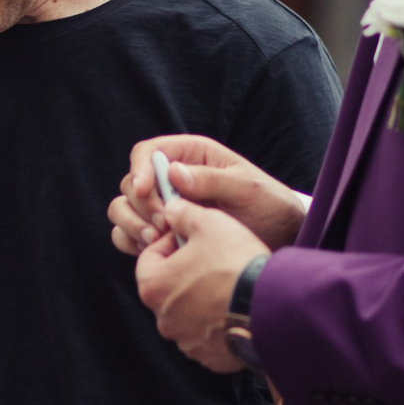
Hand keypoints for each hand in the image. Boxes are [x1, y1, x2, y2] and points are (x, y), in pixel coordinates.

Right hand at [109, 135, 307, 255]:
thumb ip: (212, 180)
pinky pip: (129, 235)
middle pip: (131, 183)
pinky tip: (151, 251)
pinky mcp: (161, 234)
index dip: (140, 169)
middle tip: (161, 226)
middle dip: (139, 205)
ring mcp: (163, 207)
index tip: (145, 189)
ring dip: (131, 224)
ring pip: (123, 208)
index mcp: (191, 156)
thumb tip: (173, 173)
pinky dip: (131, 243)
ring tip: (156, 241)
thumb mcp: (247, 188)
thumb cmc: (268, 205)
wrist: (279, 238)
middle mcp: (171, 179)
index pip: (148, 153)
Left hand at [133, 200, 269, 373]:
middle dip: (186, 271)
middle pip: (169, 286)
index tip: (190, 236)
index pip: (149, 257)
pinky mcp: (210, 357)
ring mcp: (186, 342)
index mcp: (153, 287)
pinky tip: (237, 308)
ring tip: (229, 283)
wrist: (273, 306)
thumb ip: (184, 213)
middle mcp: (163, 319)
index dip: (170, 241)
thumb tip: (172, 209)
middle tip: (212, 258)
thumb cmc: (236, 263)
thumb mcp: (209, 222)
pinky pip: (208, 335)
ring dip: (202, 298)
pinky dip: (218, 322)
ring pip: (188, 312)